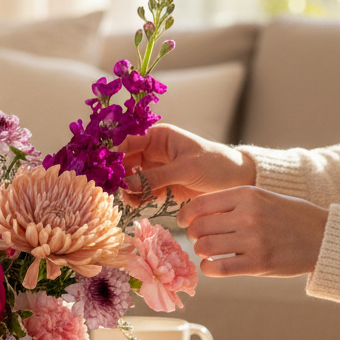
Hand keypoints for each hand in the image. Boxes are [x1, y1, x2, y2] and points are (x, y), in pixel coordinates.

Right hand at [120, 124, 255, 205]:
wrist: (235, 180)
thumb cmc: (214, 164)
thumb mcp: (185, 168)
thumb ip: (156, 177)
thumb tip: (127, 184)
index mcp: (157, 136)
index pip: (127, 141)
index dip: (113, 154)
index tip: (104, 169)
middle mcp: (152, 151)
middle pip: (125, 162)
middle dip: (117, 175)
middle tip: (110, 189)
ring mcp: (155, 169)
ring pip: (131, 179)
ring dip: (126, 189)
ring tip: (126, 199)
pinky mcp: (161, 186)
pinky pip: (141, 192)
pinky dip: (136, 198)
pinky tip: (136, 204)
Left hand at [178, 186, 327, 277]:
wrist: (323, 237)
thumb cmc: (291, 216)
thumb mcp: (262, 197)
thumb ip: (232, 202)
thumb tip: (197, 212)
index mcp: (247, 194)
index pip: (200, 204)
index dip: (185, 215)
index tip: (184, 222)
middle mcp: (248, 215)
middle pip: (199, 227)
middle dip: (194, 235)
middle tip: (199, 239)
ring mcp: (253, 240)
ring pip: (204, 247)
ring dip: (201, 251)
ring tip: (209, 251)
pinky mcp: (258, 263)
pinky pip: (218, 267)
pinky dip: (208, 268)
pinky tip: (212, 265)